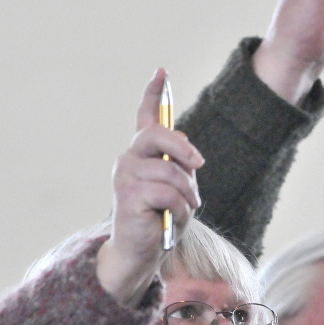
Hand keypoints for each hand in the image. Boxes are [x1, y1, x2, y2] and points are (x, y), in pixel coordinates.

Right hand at [96, 69, 205, 305]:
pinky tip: (171, 220)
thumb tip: (185, 145)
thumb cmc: (162, 219)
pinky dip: (180, 210)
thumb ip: (180, 166)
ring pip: (172, 174)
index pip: (146, 117)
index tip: (162, 72)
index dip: (153, 93)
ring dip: (188, 196)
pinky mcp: (128, 194)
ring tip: (182, 211)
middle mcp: (129, 159)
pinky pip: (170, 195)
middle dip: (184, 149)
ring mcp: (125, 175)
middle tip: (198, 163)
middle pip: (160, 136)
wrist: (142, 252)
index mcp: (143, 154)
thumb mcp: (178, 188)